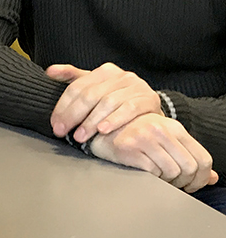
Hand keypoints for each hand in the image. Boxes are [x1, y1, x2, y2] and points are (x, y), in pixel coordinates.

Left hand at [47, 62, 160, 140]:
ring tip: (80, 136)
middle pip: (90, 95)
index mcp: (104, 71)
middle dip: (74, 115)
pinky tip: (103, 130)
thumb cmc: (118, 98)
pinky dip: (114, 120)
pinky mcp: (148, 99)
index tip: (55, 123)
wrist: (150, 107)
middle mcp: (120, 75)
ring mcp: (136, 86)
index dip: (63, 106)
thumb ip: (72, 77)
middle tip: (63, 131)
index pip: (77, 87)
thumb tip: (49, 71)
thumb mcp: (96, 86)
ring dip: (91, 121)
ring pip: (107, 103)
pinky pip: (129, 109)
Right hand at [88, 113, 217, 192]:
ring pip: (172, 173)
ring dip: (166, 181)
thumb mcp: (165, 140)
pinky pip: (152, 173)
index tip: (191, 184)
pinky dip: (150, 177)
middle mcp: (160, 129)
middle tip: (173, 185)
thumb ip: (189, 156)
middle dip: (184, 183)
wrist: (99, 130)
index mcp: (173, 126)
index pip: (203, 158)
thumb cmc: (134, 136)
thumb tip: (212, 178)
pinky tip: (142, 171)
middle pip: (190, 168)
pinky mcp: (129, 148)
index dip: (201, 178)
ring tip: (157, 177)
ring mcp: (144, 137)